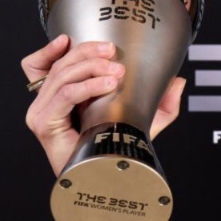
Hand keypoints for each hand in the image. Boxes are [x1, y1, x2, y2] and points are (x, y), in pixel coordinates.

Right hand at [22, 34, 185, 178]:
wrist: (105, 181)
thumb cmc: (114, 153)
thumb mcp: (143, 123)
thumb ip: (161, 103)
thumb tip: (178, 81)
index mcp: (59, 97)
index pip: (44, 64)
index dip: (53, 47)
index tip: (74, 39)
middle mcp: (48, 102)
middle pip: (60, 64)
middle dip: (88, 52)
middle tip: (114, 54)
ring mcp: (43, 112)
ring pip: (63, 75)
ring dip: (91, 66)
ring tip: (116, 72)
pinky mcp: (44, 123)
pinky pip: (65, 94)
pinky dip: (87, 86)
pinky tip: (106, 84)